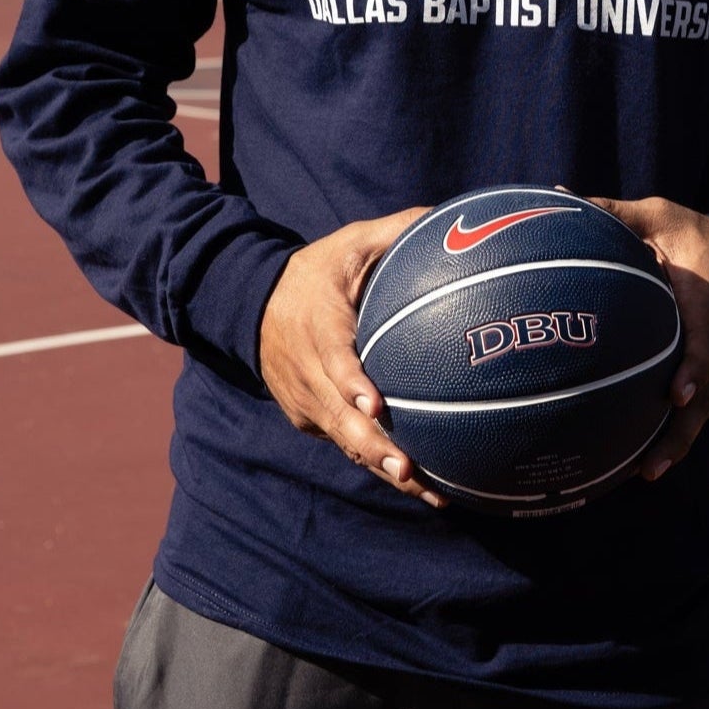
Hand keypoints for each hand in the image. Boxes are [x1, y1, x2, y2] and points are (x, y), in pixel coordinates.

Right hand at [258, 207, 445, 506]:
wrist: (253, 304)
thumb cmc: (317, 271)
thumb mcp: (350, 242)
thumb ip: (398, 231)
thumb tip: (454, 217)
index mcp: (317, 322)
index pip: (332, 356)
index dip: (351, 383)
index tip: (376, 405)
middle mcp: (305, 368)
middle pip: (337, 416)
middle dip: (372, 446)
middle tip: (408, 468)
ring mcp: (304, 400)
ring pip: (343, 441)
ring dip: (381, 467)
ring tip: (427, 491)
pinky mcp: (308, 418)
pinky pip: (344, 444)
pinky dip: (376, 464)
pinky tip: (424, 486)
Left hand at [588, 196, 708, 482]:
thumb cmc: (700, 239)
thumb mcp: (662, 216)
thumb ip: (613, 213)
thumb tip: (556, 198)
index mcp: (708, 300)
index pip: (706, 341)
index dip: (694, 370)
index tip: (676, 396)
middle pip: (706, 396)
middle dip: (681, 434)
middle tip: (649, 467)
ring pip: (705, 410)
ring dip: (678, 442)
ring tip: (643, 473)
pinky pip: (704, 407)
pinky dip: (681, 429)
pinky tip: (644, 454)